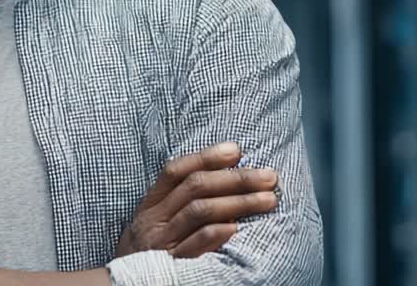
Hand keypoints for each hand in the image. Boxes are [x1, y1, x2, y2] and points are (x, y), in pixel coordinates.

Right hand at [114, 142, 278, 258]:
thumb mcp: (154, 226)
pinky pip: (195, 245)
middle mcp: (154, 220)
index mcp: (150, 207)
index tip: (236, 150)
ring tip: (268, 200)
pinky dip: (217, 233)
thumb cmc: (147, 255)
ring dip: (238, 202)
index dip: (206, 157)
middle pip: (194, 187)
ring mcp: (162, 242)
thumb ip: (178, 205)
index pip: (176, 172)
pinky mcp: (171, 265)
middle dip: (235, 178)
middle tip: (269, 177)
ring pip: (199, 211)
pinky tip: (238, 228)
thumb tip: (223, 178)